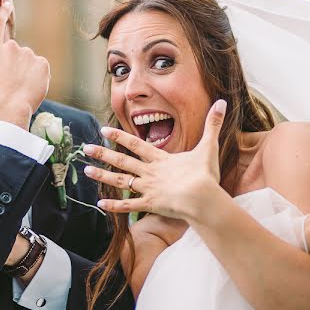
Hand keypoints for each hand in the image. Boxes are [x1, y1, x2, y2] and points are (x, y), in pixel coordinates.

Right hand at [0, 0, 50, 128]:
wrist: (10, 108)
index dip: (1, 11)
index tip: (6, 4)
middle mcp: (11, 48)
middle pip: (14, 52)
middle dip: (14, 64)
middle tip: (10, 81)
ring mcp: (27, 54)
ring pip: (28, 60)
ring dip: (26, 70)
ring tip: (20, 86)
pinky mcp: (42, 63)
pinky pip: (40, 67)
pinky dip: (37, 75)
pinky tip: (30, 86)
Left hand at [82, 100, 227, 222]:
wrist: (202, 198)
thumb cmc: (205, 175)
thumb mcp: (208, 147)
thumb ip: (213, 125)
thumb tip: (222, 102)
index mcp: (160, 159)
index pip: (135, 144)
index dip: (119, 136)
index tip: (104, 130)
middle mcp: (150, 173)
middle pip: (123, 161)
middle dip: (103, 154)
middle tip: (86, 149)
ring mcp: (148, 189)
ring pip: (121, 182)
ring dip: (103, 177)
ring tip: (87, 171)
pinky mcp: (150, 205)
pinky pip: (128, 207)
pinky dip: (114, 206)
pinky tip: (99, 204)